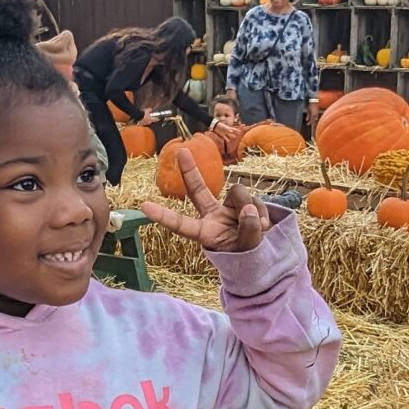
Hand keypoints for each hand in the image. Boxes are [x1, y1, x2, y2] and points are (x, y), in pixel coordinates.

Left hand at [141, 149, 264, 251]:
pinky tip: (265, 223)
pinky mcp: (242, 201)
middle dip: (190, 171)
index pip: (181, 225)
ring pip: (238, 193)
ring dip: (251, 206)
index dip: (163, 216)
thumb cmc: (247, 256)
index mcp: (205, 233)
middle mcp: (212, 216)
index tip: (144, 206)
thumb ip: (249, 230)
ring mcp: (227, 207)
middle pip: (198, 190)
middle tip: (182, 151)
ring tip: (261, 227)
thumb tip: (248, 209)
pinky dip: (262, 209)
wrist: (262, 254)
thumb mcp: (248, 249)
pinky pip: (253, 196)